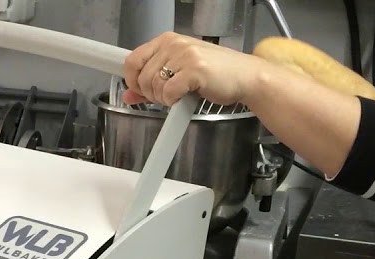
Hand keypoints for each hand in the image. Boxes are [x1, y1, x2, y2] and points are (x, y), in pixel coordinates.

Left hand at [123, 32, 272, 107]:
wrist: (246, 77)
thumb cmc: (215, 74)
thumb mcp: (179, 73)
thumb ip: (151, 83)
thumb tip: (128, 96)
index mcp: (167, 40)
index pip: (132, 60)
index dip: (132, 80)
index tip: (140, 91)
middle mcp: (173, 44)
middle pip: (140, 77)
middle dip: (150, 94)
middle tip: (165, 97)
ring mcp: (184, 55)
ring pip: (153, 86)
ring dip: (162, 99)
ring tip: (178, 96)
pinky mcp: (194, 70)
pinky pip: (168, 93)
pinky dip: (173, 101)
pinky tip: (184, 98)